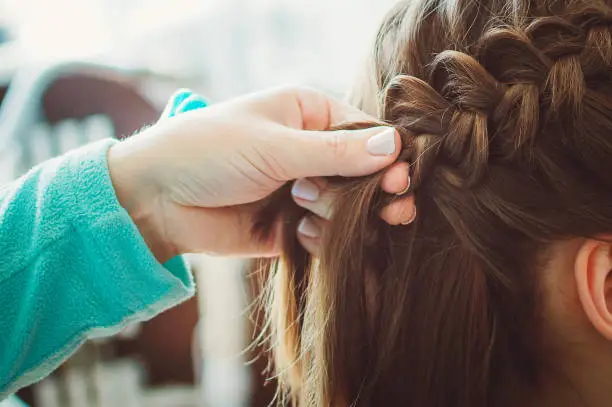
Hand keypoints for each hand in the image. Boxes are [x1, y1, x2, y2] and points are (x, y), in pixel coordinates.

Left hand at [108, 86, 414, 261]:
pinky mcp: (290, 226)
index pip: (366, 132)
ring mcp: (301, 190)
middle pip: (364, 173)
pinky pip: (325, 237)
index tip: (401, 180)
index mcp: (308, 114)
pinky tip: (300, 233)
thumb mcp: (273, 146)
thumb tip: (394, 146)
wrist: (155, 199)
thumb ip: (335, 152)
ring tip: (306, 208)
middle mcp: (309, 151)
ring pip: (349, 209)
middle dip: (375, 192)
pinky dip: (321, 239)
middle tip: (394, 209)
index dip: (387, 157)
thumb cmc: (208, 151)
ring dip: (340, 215)